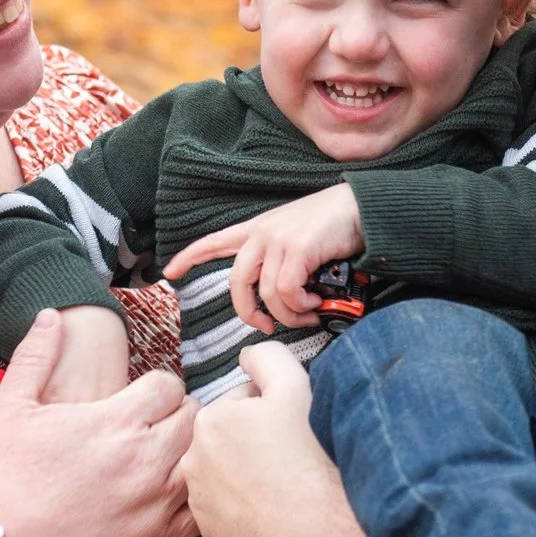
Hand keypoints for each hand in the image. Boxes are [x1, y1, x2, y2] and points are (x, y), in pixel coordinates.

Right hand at [0, 309, 196, 536]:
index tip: (143, 400)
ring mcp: (156, 501)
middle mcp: (146, 457)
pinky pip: (202, 511)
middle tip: (159, 427)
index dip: (157, 388)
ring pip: (206, 461)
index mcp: (116, 420)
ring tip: (171, 459)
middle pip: (195, 418)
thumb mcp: (10, 408)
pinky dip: (198, 499)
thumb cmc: (3, 479)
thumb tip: (50, 316)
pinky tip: (176, 496)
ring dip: (193, 454)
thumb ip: (35, 356)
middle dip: (180, 415)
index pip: (169, 385)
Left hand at [164, 182, 362, 334]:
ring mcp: (278, 239)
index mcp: (260, 229)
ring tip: (307, 314)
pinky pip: (287, 291)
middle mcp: (263, 233)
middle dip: (248, 313)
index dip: (191, 256)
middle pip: (237, 282)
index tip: (170, 272)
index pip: (216, 240)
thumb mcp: (300, 238)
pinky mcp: (297, 249)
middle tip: (265, 328)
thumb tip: (281, 297)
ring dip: (288, 315)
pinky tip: (314, 303)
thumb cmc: (337, 226)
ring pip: (267, 294)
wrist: (365, 208)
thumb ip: (284, 260)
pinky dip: (300, 305)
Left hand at [183, 341, 388, 536]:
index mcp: (210, 422)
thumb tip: (249, 356)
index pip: (243, 405)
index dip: (272, 413)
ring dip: (252, 478)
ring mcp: (202, 505)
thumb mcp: (295, 389)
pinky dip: (250, 512)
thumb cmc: (309, 463)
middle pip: (232, 442)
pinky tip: (277, 514)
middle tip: (291, 459)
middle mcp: (195, 463)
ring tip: (286, 488)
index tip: (291, 430)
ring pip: (231, 478)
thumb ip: (267, 358)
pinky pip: (232, 515)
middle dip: (256, 445)